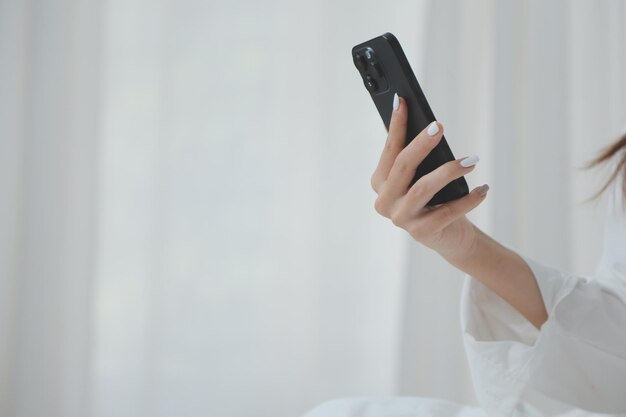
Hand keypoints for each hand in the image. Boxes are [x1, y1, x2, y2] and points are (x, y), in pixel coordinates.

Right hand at [370, 94, 488, 261]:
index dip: (395, 126)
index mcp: (380, 182)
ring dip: (448, 171)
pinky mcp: (422, 233)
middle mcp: (385, 201)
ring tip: (471, 161)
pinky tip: (482, 189)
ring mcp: (402, 218)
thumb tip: (424, 122)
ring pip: (422, 189)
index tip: (402, 101)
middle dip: (420, 144)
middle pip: (402, 166)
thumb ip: (416, 154)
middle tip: (438, 126)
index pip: (389, 150)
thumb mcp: (422, 174)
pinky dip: (467, 200)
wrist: (449, 236)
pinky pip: (447, 212)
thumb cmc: (435, 197)